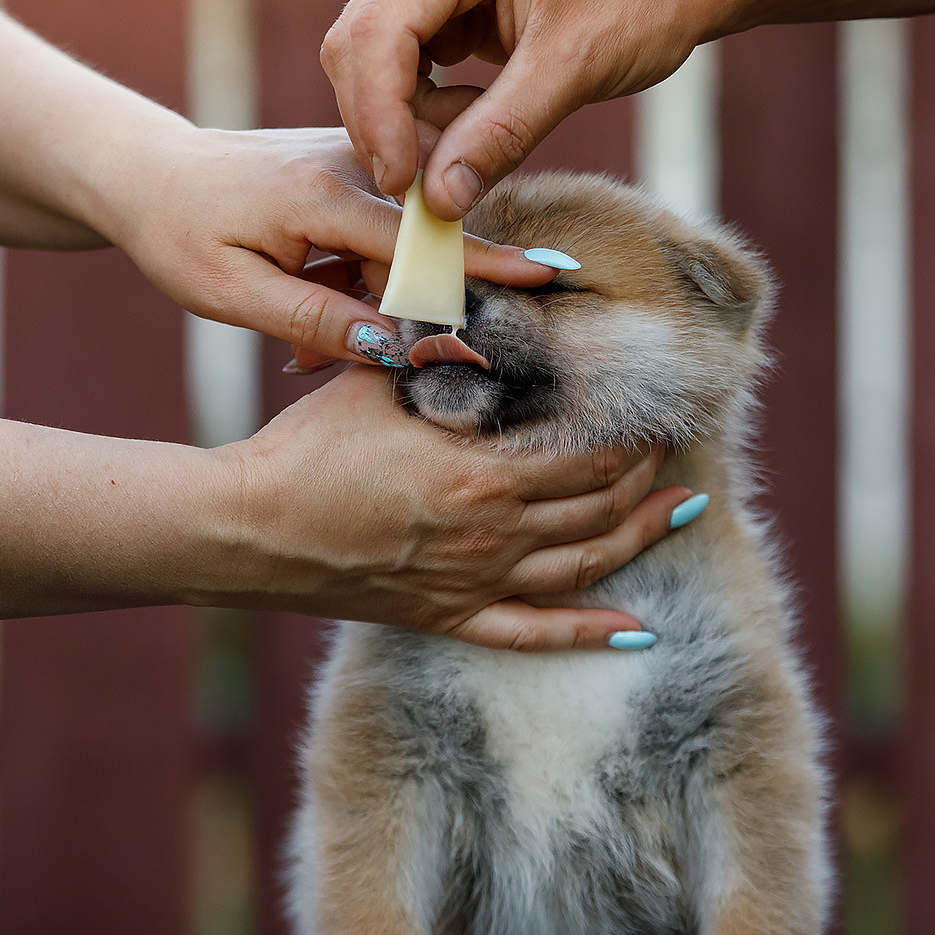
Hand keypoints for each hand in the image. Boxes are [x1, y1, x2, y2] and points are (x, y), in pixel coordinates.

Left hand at [105, 124, 561, 364]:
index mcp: (322, 195)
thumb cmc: (178, 233)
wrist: (146, 172)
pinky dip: (369, 272)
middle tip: (390, 350)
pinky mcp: (354, 168)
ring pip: (409, 235)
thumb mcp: (230, 295)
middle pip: (429, 238)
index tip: (547, 278)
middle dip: (426, 298)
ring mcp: (356, 160)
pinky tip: (310, 302)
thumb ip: (315, 319)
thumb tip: (390, 348)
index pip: (420, 238)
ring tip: (300, 329)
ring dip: (383, 291)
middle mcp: (352, 165)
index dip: (485, 264)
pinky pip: (388, 225)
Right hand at [215, 367, 694, 648]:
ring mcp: (474, 583)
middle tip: (670, 446)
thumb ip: (439, 342)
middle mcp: (493, 535)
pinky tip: (636, 633)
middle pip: (598, 507)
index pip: (586, 454)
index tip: (653, 408)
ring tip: (685, 512)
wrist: (249, 530)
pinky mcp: (449, 616)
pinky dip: (589, 634)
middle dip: (644, 475)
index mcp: (482, 474)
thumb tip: (488, 300)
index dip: (629, 433)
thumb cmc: (307, 447)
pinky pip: (534, 634)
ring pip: (584, 568)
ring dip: (642, 538)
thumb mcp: (376, 376)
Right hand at [323, 0, 712, 218]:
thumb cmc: (640, 2)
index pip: (381, 28)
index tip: (402, 183)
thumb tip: (437, 200)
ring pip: (373, 57)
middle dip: (381, 122)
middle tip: (420, 189)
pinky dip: (421, 109)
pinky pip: (402, 63)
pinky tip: (467, 127)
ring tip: (457, 155)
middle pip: (360, 41)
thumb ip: (501, 135)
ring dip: (400, 119)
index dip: (379, 112)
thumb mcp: (574, 72)